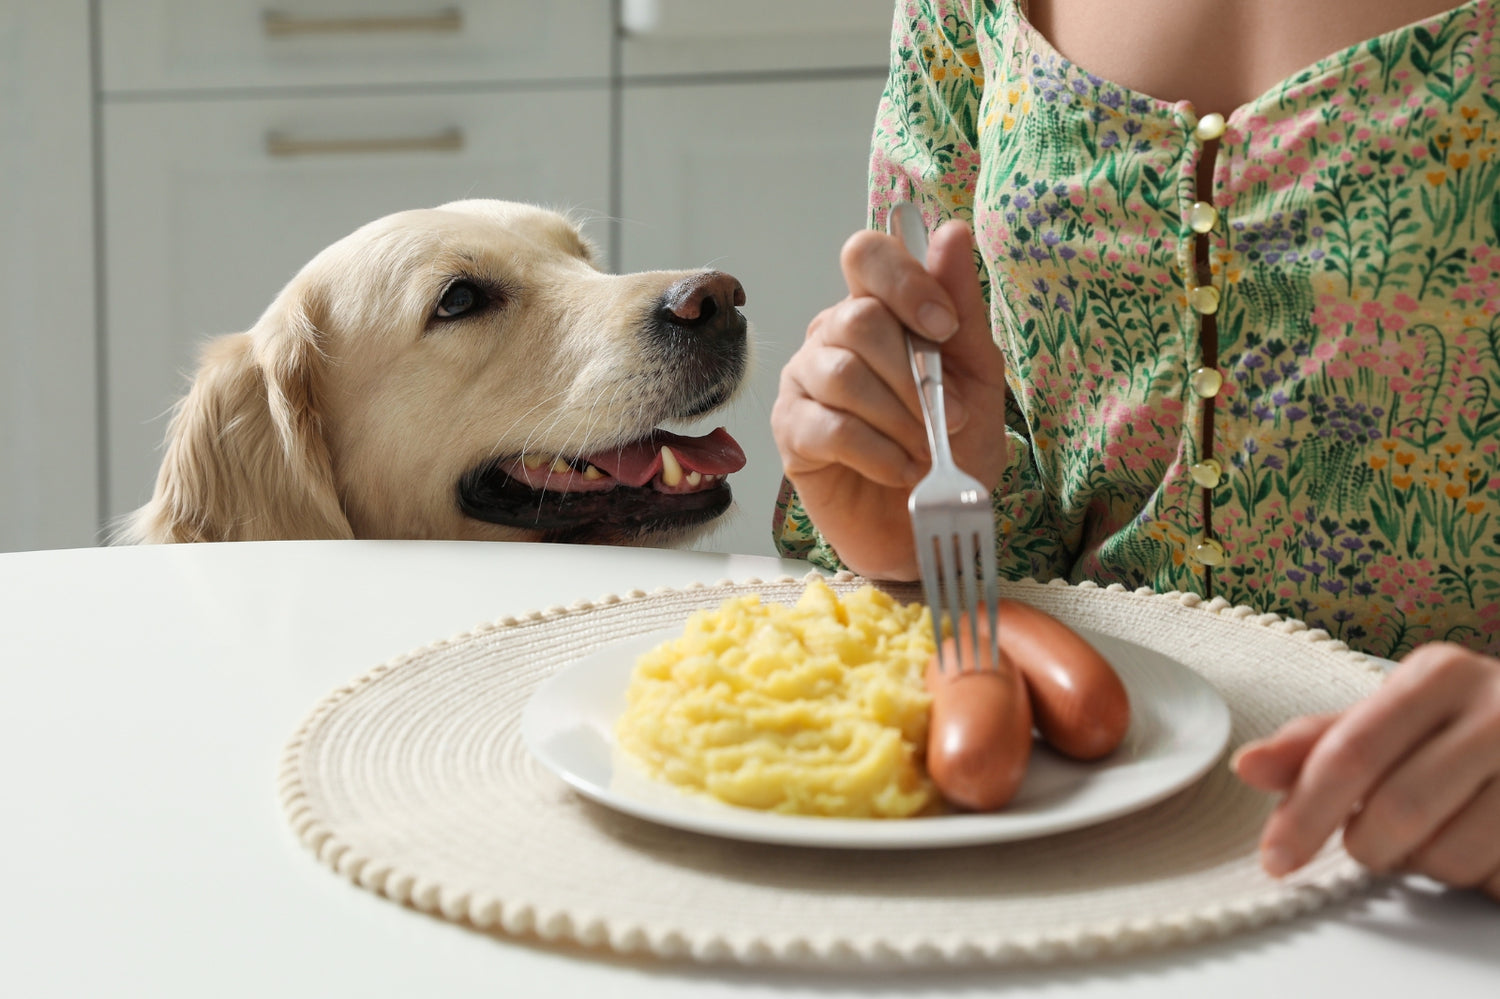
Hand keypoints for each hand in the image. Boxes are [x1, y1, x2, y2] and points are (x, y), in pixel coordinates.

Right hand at [771, 219, 1007, 578]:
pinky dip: (878, 452)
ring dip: (900, 418)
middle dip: (912, 374)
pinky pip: (830, 427)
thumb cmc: (953, 447)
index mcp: (877, 309)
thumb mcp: (979, 376)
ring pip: (843, 372)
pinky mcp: (791, 432)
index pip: (865, 255)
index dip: (903, 281)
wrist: (931, 524)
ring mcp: (806, 381)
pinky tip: (901, 470)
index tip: (944, 329)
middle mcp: (832, 335)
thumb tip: (950, 233)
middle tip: (946, 416)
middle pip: (857, 318)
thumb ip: (963, 308)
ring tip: (924, 449)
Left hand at [1233, 642, 1499, 900]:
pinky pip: (1494, 877)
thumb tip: (1245, 766)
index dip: (1305, 813)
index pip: (1352, 752)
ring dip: (1426, 864)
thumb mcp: (1392, 718)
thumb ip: (1319, 744)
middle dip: (1369, 844)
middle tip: (1373, 840)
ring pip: (1449, 855)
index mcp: (1440, 675)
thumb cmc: (1462, 728)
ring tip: (1441, 830)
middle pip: (1396, 810)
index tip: (1276, 858)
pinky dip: (1474, 877)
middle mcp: (1499, 708)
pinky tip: (1480, 843)